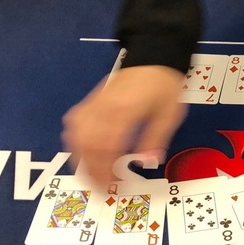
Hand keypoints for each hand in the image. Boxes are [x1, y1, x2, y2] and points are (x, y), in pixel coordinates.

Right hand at [62, 65, 187, 185]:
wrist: (152, 56)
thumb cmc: (164, 86)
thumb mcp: (169, 114)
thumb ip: (157, 139)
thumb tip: (149, 162)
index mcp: (124, 110)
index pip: (108, 146)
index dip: (106, 169)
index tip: (112, 186)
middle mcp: (104, 107)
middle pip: (87, 144)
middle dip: (92, 169)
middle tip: (100, 188)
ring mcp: (93, 103)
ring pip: (76, 135)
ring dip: (80, 158)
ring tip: (91, 176)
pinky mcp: (90, 101)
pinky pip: (74, 124)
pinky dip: (75, 142)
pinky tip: (82, 153)